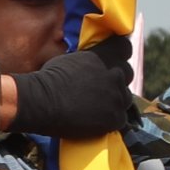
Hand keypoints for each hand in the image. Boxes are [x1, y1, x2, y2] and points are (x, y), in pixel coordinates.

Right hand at [4, 44, 137, 143]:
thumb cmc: (48, 79)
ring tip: (97, 107)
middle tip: (102, 87)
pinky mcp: (115, 118)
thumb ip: (87, 60)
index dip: (119, 53)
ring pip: (125, 98)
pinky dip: (110, 120)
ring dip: (115, 100)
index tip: (113, 59)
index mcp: (103, 56)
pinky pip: (120, 118)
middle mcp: (114, 74)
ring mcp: (116, 97)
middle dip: (117, 79)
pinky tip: (96, 121)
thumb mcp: (69, 60)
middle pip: (127, 73)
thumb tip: (89, 64)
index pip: (124, 47)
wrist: (41, 103)